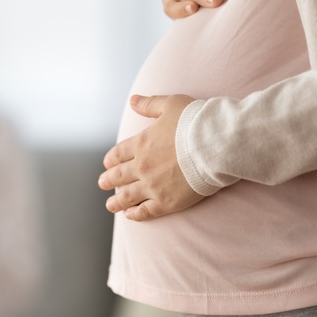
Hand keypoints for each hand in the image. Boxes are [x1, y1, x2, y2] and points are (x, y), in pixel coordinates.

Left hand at [98, 94, 205, 220]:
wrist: (215, 144)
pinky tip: (129, 216)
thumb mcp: (170, 104)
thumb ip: (149, 104)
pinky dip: (135, 214)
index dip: (112, 159)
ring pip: (128, 196)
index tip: (107, 164)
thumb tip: (133, 100)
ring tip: (110, 205)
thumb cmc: (195, 122)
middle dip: (109, 180)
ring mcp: (153, 186)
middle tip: (102, 184)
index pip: (119, 153)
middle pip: (120, 175)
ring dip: (117, 201)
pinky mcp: (166, 202)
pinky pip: (145, 211)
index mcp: (141, 143)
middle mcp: (142, 166)